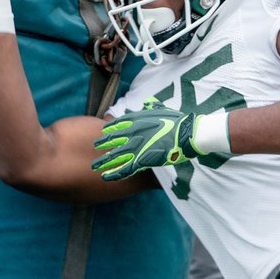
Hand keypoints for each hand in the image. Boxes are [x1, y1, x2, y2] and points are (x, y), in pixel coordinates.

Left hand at [91, 104, 205, 180]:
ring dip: (104, 161)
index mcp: (136, 120)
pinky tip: (106, 177)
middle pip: (112, 140)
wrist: (185, 134)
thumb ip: (153, 106)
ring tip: (94, 166)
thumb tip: (149, 102)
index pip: (117, 124)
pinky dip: (115, 173)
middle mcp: (132, 133)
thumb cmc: (177, 122)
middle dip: (103, 144)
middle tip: (96, 147)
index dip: (109, 130)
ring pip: (115, 156)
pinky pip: (124, 168)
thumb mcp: (163, 109)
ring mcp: (136, 147)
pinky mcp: (142, 160)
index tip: (103, 133)